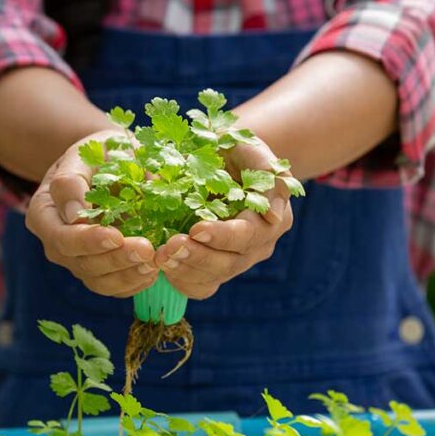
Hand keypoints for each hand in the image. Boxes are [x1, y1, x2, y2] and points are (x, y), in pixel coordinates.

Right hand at [25, 130, 158, 297]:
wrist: (112, 165)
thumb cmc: (99, 153)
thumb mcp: (85, 153)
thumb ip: (73, 179)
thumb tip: (75, 213)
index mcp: (44, 212)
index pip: (61, 236)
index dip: (87, 241)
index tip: (116, 235)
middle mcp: (56, 243)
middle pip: (80, 263)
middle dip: (115, 259)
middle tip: (147, 250)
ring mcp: (77, 260)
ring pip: (98, 281)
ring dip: (128, 275)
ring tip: (155, 261)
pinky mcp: (99, 272)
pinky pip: (114, 287)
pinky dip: (135, 282)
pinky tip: (154, 270)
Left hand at [154, 138, 294, 299]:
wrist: (220, 162)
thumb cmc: (237, 152)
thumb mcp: (252, 149)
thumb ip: (266, 171)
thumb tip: (274, 216)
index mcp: (272, 220)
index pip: (248, 236)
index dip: (223, 236)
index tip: (196, 228)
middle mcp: (257, 246)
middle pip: (229, 262)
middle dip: (198, 256)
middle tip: (170, 246)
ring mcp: (236, 261)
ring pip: (213, 277)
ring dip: (184, 269)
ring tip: (161, 256)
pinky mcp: (214, 270)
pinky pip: (199, 286)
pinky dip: (180, 279)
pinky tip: (162, 267)